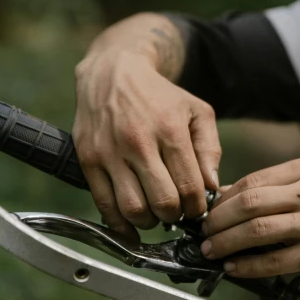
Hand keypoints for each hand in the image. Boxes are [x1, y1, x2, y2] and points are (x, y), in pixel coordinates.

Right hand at [73, 13, 220, 236]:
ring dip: (149, 222)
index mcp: (170, 130)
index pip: (189, 187)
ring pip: (132, 208)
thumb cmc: (161, 97)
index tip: (196, 209)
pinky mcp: (88, 159)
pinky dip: (120, 224)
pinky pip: (103, 204)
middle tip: (177, 212)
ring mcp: (109, 152)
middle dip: (175, 216)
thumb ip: (210, 149)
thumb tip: (211, 187)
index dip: (197, 208)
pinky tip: (132, 226)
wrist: (113, 73)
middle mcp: (138, 142)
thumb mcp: (197, 111)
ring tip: (155, 214)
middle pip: (162, 202)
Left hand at [200, 157, 299, 284]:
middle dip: (219, 220)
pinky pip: (274, 261)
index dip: (224, 199)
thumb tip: (221, 198)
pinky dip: (247, 266)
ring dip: (227, 243)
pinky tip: (233, 267)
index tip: (208, 212)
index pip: (253, 181)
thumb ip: (270, 192)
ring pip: (258, 231)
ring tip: (211, 250)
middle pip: (251, 203)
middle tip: (204, 232)